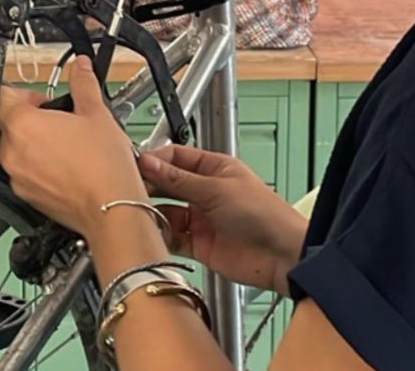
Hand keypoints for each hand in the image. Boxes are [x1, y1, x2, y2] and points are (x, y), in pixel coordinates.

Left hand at [0, 57, 148, 235]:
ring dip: (33, 143)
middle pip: (8, 124)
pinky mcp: (26, 196)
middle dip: (31, 119)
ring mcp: (16, 176)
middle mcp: (11, 152)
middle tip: (60, 121)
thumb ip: (83, 84)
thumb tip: (80, 67)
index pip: (5, 96)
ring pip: (15, 149)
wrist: (111, 208)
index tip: (45, 99)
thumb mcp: (96, 113)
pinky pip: (24, 173)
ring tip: (65, 145)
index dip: (27, 94)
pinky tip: (64, 166)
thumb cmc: (103, 166)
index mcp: (22, 125)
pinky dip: (38, 166)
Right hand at [139, 145, 307, 294]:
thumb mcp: (216, 189)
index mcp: (214, 169)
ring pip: (167, 211)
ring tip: (142, 212)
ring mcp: (202, 218)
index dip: (155, 160)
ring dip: (154, 212)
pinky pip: (173, 237)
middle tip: (132, 190)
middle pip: (168, 184)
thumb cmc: (264, 215)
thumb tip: (149, 162)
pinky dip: (162, 235)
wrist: (281, 256)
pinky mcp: (200, 244)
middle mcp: (206, 191)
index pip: (176, 157)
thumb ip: (178, 179)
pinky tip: (155, 232)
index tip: (136, 166)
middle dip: (151, 186)